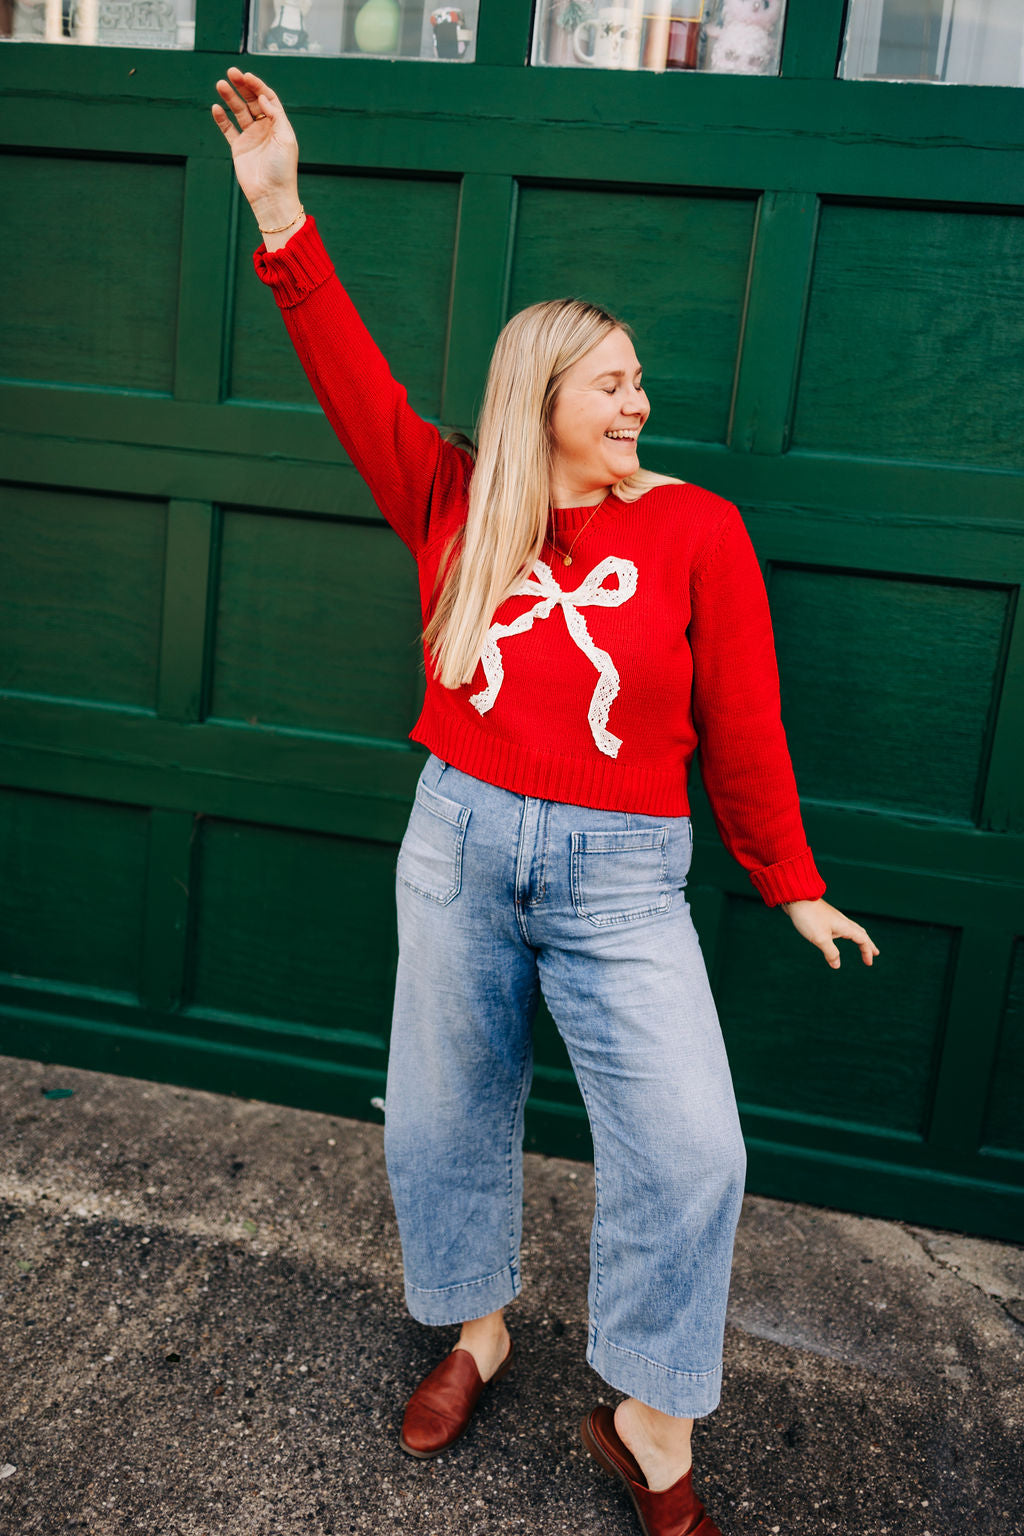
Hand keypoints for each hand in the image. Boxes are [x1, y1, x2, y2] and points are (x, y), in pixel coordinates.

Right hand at [211, 67, 299, 222]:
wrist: (271, 195)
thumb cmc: (282, 169)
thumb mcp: (285, 139)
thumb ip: (275, 115)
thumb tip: (263, 97)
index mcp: (278, 124)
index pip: (267, 98)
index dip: (257, 86)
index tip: (247, 76)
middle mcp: (264, 128)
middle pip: (252, 101)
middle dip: (242, 86)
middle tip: (231, 73)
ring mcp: (251, 137)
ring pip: (238, 111)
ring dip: (229, 97)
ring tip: (220, 84)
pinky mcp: (239, 148)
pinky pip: (228, 129)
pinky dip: (221, 119)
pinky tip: (216, 108)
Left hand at [781, 898, 878, 969]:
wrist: (796, 898)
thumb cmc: (809, 917)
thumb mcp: (820, 938)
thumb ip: (830, 952)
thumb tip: (837, 965)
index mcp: (845, 926)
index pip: (862, 940)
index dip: (867, 951)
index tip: (869, 963)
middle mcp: (842, 921)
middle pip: (861, 933)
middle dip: (868, 944)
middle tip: (875, 953)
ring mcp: (833, 918)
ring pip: (852, 929)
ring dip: (859, 938)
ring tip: (861, 945)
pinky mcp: (824, 917)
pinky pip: (841, 928)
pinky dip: (846, 935)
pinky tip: (838, 936)